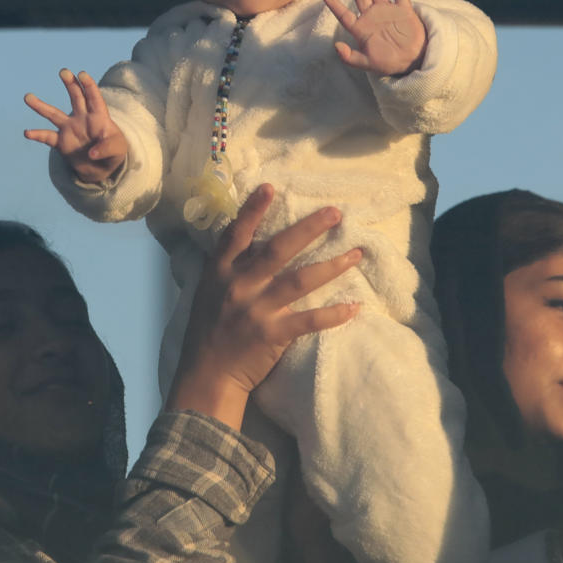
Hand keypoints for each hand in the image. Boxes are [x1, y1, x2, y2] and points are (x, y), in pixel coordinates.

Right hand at [24, 69, 127, 182]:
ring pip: (54, 114)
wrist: (102, 168)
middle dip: (71, 84)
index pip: (94, 98)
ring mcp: (70, 129)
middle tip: (64, 71)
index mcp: (99, 117)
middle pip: (76, 98)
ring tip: (27, 97)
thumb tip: (92, 153)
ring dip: (41, 106)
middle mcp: (82, 119)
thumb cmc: (114, 154)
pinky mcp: (61, 142)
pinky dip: (37, 135)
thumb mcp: (117, 150)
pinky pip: (47, 137)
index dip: (89, 86)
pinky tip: (27, 133)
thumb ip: (107, 148)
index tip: (82, 74)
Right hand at [166, 184, 361, 429]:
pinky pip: (308, 320)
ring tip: (356, 254)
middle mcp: (238, 285)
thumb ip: (228, 266)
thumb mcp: (209, 291)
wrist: (206, 375)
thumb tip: (249, 238)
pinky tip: (354, 306)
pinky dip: (333, 314)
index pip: (236, 234)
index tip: (270, 187)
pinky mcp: (272, 335)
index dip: (252, 209)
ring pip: (299, 281)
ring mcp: (256, 310)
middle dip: (309, 229)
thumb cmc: (209, 330)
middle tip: (336, 213)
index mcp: (221, 272)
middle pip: (278, 249)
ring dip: (331, 266)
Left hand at [322, 0, 426, 75]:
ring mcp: (388, 11)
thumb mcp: (367, 63)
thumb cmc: (388, 63)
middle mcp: (372, 17)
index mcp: (362, 29)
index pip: (344, 14)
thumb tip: (336, 46)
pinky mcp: (404, 10)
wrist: (413, 61)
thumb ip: (350, 57)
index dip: (334, 5)